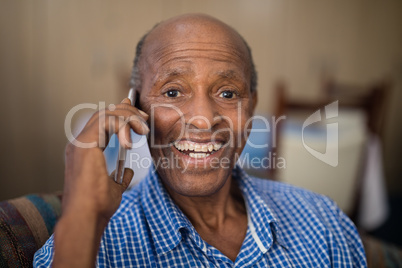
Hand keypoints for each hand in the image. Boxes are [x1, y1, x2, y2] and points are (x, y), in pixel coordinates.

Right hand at [53, 97, 148, 266]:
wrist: (87, 217)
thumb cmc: (97, 206)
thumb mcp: (114, 187)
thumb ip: (120, 176)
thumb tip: (128, 170)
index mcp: (85, 151)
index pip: (102, 122)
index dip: (120, 114)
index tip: (139, 117)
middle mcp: (79, 143)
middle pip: (104, 113)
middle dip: (127, 111)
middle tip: (144, 120)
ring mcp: (80, 143)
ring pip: (105, 114)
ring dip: (128, 117)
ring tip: (143, 128)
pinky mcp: (85, 145)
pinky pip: (106, 122)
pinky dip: (122, 125)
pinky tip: (130, 141)